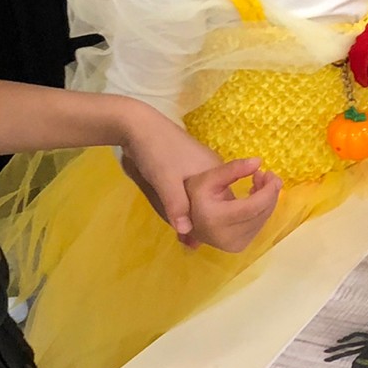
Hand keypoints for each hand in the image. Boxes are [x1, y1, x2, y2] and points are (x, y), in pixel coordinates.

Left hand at [116, 104, 228, 236]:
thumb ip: (176, 205)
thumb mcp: (165, 179)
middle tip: (195, 242)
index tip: (212, 238)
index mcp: (214, 170)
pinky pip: (195, 192)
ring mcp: (200, 167)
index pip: (230, 201)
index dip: (224, 220)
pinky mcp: (187, 167)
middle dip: (210, 221)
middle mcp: (212, 169)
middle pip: (219, 201)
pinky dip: (190, 206)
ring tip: (188, 237)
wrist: (137, 125)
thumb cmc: (157, 150)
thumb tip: (187, 232)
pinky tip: (180, 220)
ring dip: (198, 214)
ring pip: (206, 197)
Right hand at [182, 158, 282, 252]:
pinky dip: (261, 210)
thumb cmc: (195, 192)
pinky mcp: (238, 246)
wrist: (184, 215)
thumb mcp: (210, 176)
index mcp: (214, 219)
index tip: (273, 175)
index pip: (252, 207)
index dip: (268, 191)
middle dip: (269, 193)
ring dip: (266, 200)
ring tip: (257, 182)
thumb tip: (258, 161)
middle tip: (266, 175)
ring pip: (262, 220)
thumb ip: (234, 168)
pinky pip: (258, 226)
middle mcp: (224, 238)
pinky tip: (254, 197)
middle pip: (261, 214)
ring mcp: (232, 245)